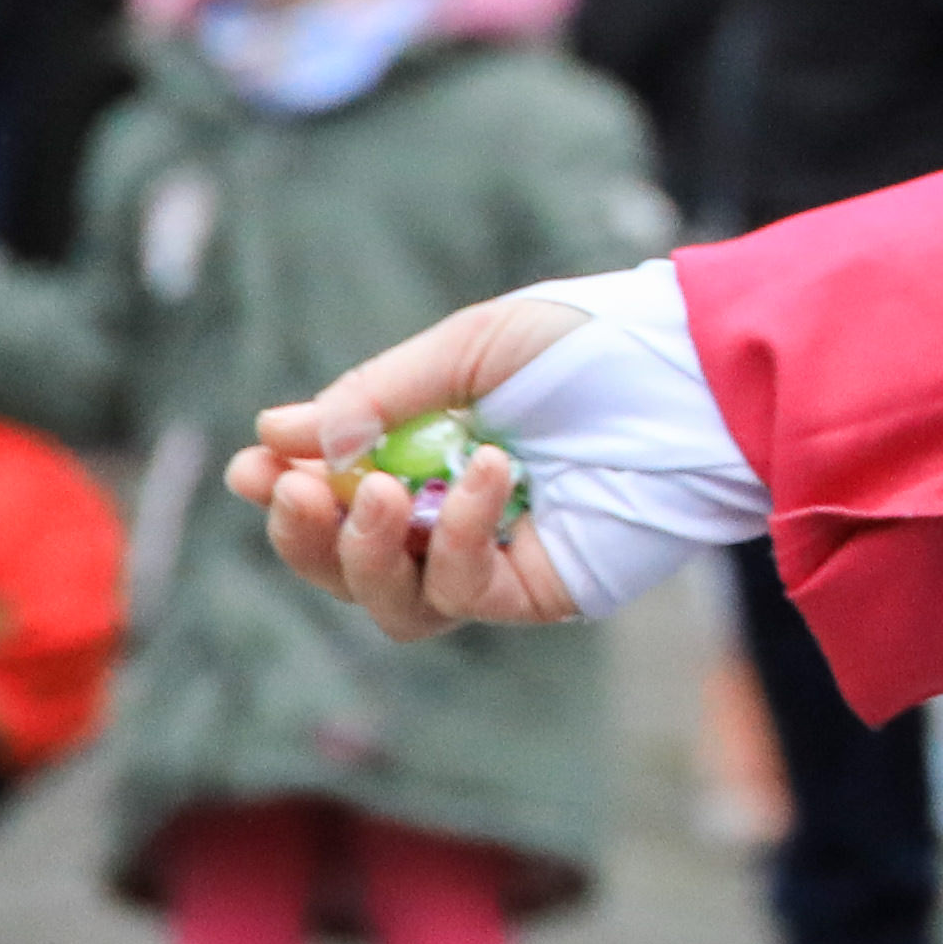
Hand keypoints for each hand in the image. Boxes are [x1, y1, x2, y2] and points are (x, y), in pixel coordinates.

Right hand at [231, 293, 591, 639]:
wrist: (689, 366)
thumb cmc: (588, 341)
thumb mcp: (471, 347)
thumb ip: (380, 394)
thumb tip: (279, 434)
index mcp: (430, 453)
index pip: (336, 496)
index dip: (285, 493)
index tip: (253, 464)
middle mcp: (454, 515)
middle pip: (349, 565)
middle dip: (305, 535)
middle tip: (289, 488)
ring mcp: (497, 559)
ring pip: (395, 602)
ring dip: (363, 553)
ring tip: (377, 492)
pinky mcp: (541, 590)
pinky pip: (467, 592)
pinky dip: (457, 538)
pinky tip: (482, 476)